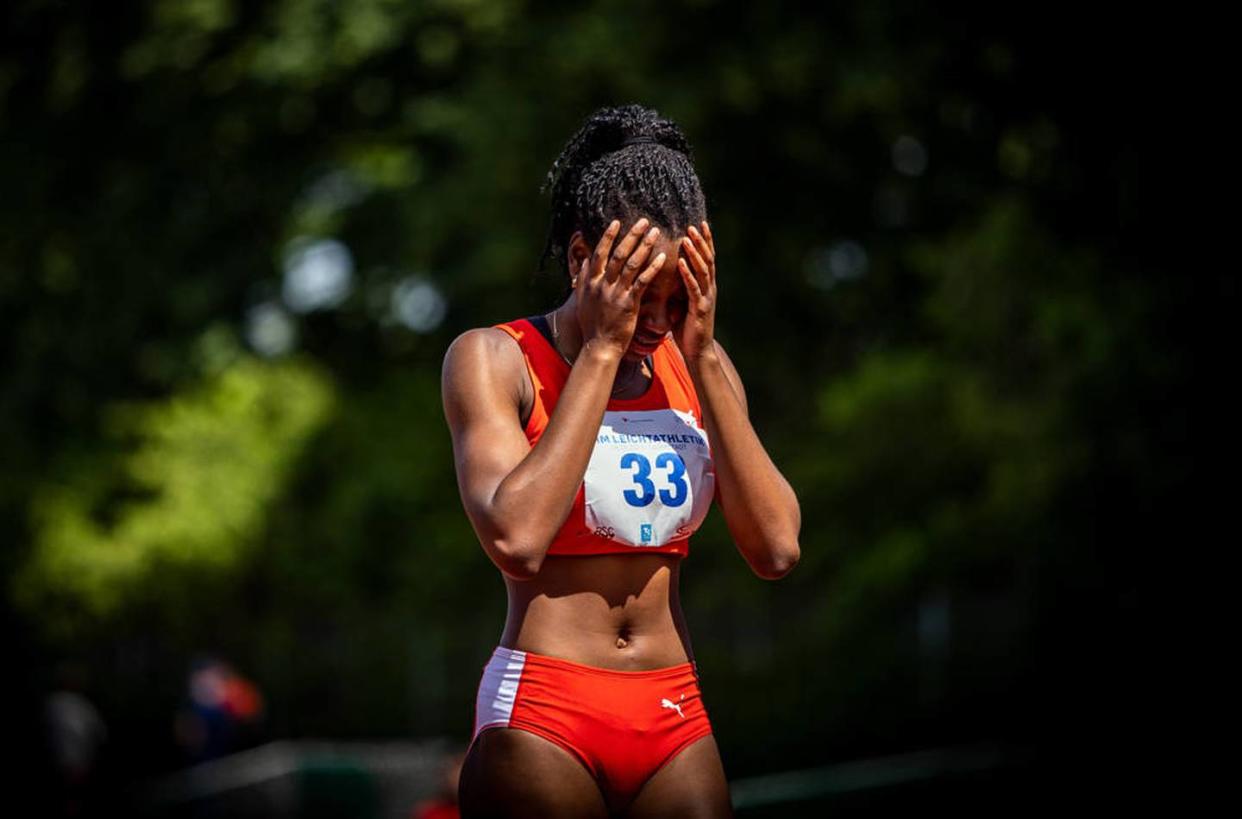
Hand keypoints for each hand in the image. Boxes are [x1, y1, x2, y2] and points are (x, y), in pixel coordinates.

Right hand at [575, 218, 666, 355]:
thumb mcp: (582, 300)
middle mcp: (602, 284)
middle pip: (617, 253)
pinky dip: (652, 267)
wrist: (600, 347)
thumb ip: (583, 279)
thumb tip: (585, 260)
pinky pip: (642, 281)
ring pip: (630, 263)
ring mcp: (615, 293)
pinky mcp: (628, 303)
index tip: (617, 222)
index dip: (608, 236)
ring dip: (644, 245)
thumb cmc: (593, 325)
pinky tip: (662, 256)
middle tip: (643, 220)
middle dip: (631, 235)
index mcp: (591, 282)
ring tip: (655, 232)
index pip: (600, 253)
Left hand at [675, 221, 716, 362]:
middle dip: (701, 241)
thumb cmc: (688, 329)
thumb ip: (679, 289)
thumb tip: (667, 275)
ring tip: (688, 237)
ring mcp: (706, 298)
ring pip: (702, 270)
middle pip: (707, 260)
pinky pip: (693, 287)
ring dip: (695, 252)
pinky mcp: (699, 308)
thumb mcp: (682, 304)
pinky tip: (680, 261)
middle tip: (693, 224)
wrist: (698, 352)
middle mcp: (709, 289)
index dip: (705, 242)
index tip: (699, 224)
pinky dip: (687, 273)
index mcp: (705, 287)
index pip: (706, 259)